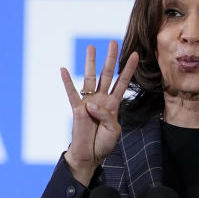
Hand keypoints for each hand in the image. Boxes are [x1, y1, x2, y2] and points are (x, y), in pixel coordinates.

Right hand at [61, 40, 138, 185]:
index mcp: (113, 104)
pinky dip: (67, 82)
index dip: (128, 69)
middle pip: (107, 74)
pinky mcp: (77, 110)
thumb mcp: (113, 130)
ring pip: (90, 79)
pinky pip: (71, 94)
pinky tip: (63, 69)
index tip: (135, 54)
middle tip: (113, 42)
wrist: (90, 155)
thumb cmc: (103, 143)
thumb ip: (106, 115)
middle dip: (110, 59)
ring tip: (91, 47)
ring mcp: (88, 103)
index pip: (122, 82)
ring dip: (90, 63)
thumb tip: (91, 104)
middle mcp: (101, 99)